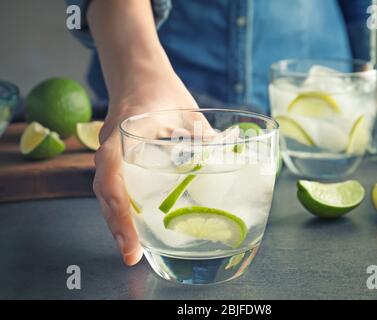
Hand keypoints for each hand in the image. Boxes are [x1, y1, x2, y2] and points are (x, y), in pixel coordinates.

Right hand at [93, 71, 200, 265]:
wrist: (139, 77)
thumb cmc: (159, 90)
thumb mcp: (184, 109)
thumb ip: (202, 134)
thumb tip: (226, 162)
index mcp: (124, 131)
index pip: (111, 170)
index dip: (119, 204)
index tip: (129, 232)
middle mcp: (111, 147)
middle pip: (106, 192)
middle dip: (117, 225)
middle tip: (133, 254)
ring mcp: (113, 156)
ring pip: (108, 194)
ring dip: (119, 222)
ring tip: (133, 250)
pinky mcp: (120, 161)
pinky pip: (118, 188)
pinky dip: (125, 210)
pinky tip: (138, 227)